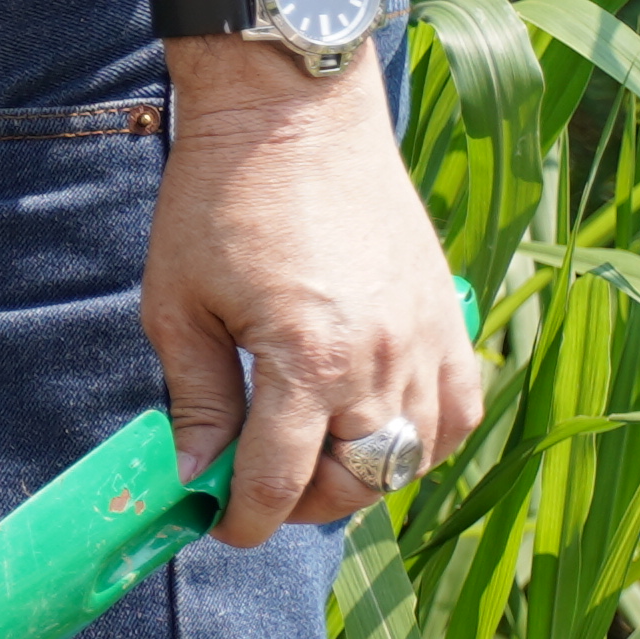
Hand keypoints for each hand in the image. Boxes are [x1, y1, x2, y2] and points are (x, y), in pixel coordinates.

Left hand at [124, 0, 480, 547]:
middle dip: (304, 504)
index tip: (220, 526)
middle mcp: (382, 356)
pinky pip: (461, 408)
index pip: (282, 480)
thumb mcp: (178, 304)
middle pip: (359, 482)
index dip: (244, 519)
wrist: (292, 112)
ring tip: (313, 459)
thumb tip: (194, 472)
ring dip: (365, 475)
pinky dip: (425, 437)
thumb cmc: (219, 200)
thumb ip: (195, 396)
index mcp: (308, 358)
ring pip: (416, 456)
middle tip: (258, 490)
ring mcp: (428, 335)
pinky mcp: (449, 310)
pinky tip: (377, 426)